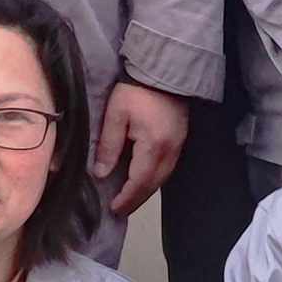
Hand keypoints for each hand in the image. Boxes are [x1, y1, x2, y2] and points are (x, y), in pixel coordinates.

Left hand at [97, 80, 188, 216]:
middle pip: (153, 185)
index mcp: (153, 145)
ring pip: (162, 178)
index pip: (139, 182)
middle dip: (136, 200)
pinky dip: (154, 179)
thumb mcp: (116, 115)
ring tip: (129, 199)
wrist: (162, 71)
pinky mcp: (180, 140)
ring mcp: (178, 145)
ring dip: (146, 191)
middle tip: (120, 210)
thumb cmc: (137, 89)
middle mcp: (170, 150)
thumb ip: (109, 145)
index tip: (113, 208)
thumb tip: (102, 172)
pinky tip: (143, 180)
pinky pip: (167, 167)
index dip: (126, 198)